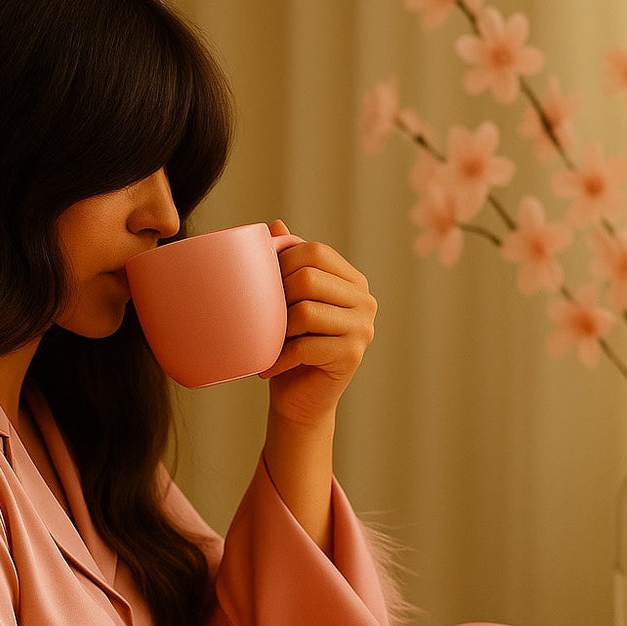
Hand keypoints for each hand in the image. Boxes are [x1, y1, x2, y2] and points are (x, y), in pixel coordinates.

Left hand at [258, 219, 376, 428]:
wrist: (300, 400)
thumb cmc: (290, 347)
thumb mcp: (286, 302)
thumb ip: (287, 264)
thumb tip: (274, 225)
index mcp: (352, 280)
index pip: (316, 251)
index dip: (282, 262)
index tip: (262, 285)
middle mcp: (365, 300)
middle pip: (309, 278)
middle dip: (276, 296)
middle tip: (261, 318)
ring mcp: (363, 328)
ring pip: (305, 312)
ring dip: (276, 329)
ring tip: (266, 341)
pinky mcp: (353, 355)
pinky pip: (305, 345)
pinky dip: (279, 357)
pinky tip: (267, 366)